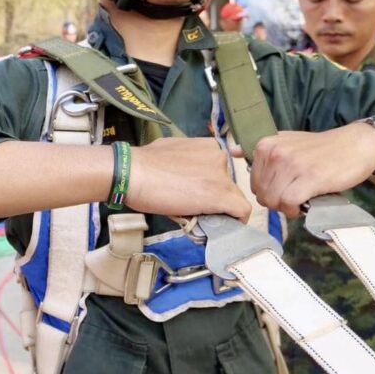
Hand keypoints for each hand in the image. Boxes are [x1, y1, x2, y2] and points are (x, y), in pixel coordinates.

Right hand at [124, 137, 251, 221]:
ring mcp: (221, 176)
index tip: (198, 195)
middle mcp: (219, 158)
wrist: (133, 173)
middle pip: (228, 184)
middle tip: (196, 209)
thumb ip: (186, 161)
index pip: (220, 170)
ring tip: (202, 219)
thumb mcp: (171, 151)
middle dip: (215, 198)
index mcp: (209, 147)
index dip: (210, 186)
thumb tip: (185, 174)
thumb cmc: (143, 163)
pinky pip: (241, 210)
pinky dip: (236, 220)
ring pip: (234, 198)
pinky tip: (224, 227)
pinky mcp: (221, 195)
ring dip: (221, 210)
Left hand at [250, 124, 374, 217]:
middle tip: (295, 196)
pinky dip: (294, 210)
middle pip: (263, 194)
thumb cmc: (320, 148)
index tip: (285, 188)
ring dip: (287, 207)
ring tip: (301, 199)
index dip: (269, 191)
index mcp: (266, 144)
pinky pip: (289, 203)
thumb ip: (262, 149)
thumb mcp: (287, 140)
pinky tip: (304, 204)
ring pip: (274, 200)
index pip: (254, 183)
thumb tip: (232, 151)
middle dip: (277, 201)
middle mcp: (275, 152)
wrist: (355, 145)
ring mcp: (292, 165)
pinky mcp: (309, 178)